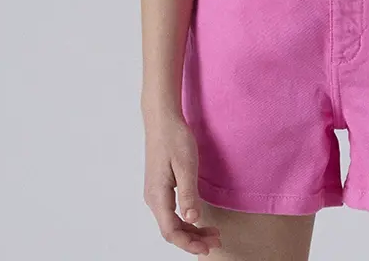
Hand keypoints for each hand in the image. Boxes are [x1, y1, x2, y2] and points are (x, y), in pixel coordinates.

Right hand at [142, 111, 221, 254]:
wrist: (162, 119)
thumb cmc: (174, 138)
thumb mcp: (186, 165)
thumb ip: (188, 194)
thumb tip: (192, 219)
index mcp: (157, 195)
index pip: (171, 231)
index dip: (188, 243)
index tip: (207, 247)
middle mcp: (153, 198)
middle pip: (171, 230)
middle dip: (192, 239)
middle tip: (216, 240)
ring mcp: (155, 193)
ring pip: (171, 222)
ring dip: (190, 230)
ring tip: (211, 232)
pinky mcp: (160, 187)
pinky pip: (171, 211)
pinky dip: (185, 219)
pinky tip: (197, 218)